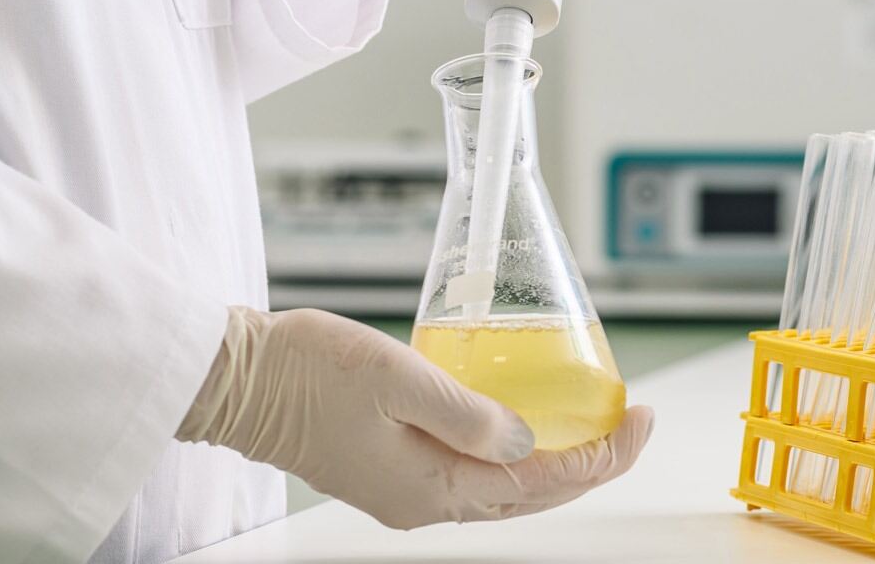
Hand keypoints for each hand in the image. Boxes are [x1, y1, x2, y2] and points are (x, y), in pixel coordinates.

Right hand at [177, 307, 653, 527]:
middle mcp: (422, 502)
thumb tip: (528, 442)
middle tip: (633, 424)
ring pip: (502, 490)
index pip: (544, 483)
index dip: (603, 454)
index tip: (641, 420)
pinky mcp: (387, 471)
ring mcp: (403, 492)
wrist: (233, 381)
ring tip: (591, 428)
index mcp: (431, 488)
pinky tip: (519, 427)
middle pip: (531, 497)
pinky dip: (508, 456)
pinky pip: (468, 474)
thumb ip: (469, 414)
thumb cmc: (302, 371)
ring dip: (552, 464)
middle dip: (590, 462)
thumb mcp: (398, 378)